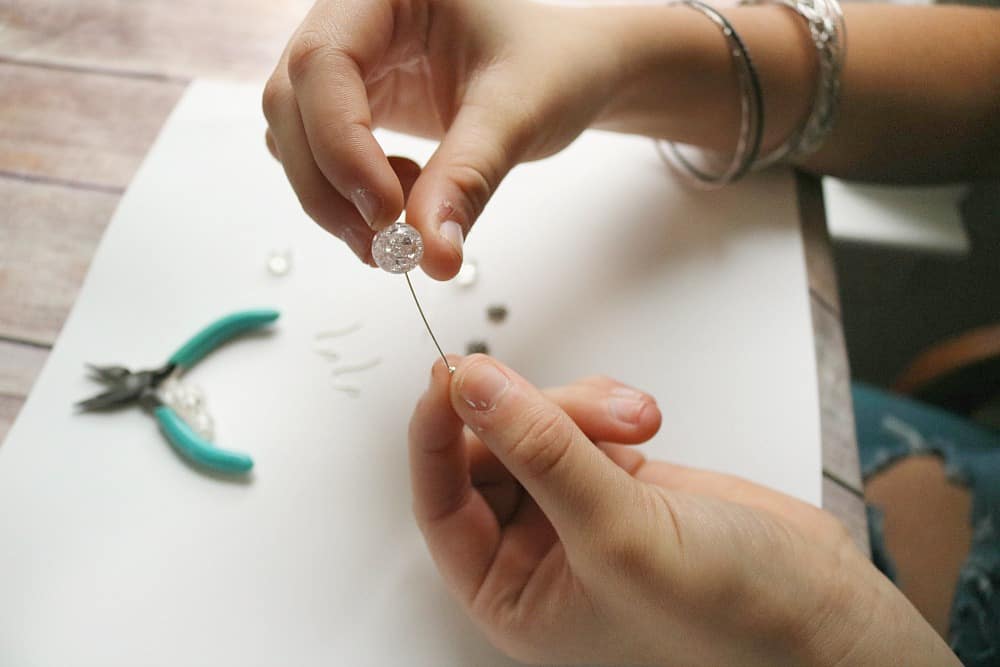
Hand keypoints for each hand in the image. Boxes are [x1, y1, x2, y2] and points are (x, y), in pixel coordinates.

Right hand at [262, 0, 623, 275]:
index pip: (324, 61)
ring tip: (404, 227)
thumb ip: (467, 181)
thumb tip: (430, 257)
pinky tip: (407, 197)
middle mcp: (353, 18)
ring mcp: (349, 63)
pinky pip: (320, 156)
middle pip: (291, 103)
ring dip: (334, 198)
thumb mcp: (519, 115)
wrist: (571, 72)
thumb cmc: (554, 65)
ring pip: (294, 136)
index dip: (341, 143)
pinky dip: (350, 195)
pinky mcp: (355, 104)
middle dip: (328, 184)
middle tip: (383, 247)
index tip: (387, 213)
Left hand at [409, 355, 958, 665]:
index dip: (436, 434)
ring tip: (636, 423)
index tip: (451, 376)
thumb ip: (539, 450)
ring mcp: (576, 507)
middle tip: (579, 410)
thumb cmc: (731, 620)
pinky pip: (579, 417)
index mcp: (510, 592)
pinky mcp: (617, 476)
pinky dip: (606, 404)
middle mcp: (535, 552)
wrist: (824, 611)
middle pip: (488, 447)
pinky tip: (644, 421)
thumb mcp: (618, 533)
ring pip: (536, 422)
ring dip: (580, 406)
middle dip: (534, 415)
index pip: (440, 501)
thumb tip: (471, 387)